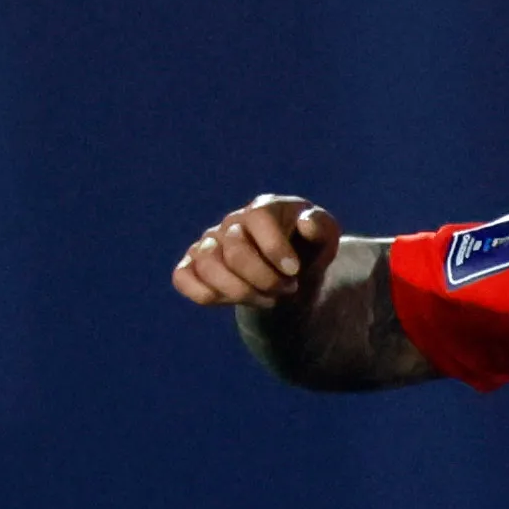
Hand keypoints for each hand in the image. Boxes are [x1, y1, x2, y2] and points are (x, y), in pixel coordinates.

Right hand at [171, 196, 339, 308]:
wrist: (289, 279)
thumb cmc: (307, 253)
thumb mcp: (325, 241)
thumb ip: (322, 229)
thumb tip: (306, 223)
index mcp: (263, 208)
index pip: (259, 219)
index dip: (275, 248)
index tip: (294, 271)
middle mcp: (231, 223)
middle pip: (234, 250)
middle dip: (264, 279)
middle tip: (286, 289)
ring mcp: (209, 244)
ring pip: (208, 266)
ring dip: (240, 291)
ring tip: (266, 298)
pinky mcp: (193, 266)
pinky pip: (183, 278)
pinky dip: (205, 293)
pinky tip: (231, 300)